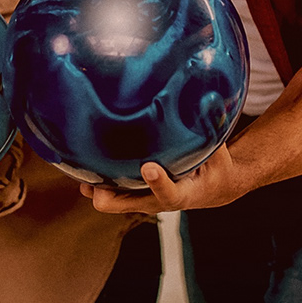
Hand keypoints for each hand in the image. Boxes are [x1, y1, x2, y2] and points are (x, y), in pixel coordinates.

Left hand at [82, 142, 247, 213]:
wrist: (214, 189)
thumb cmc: (216, 169)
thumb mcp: (220, 153)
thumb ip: (212, 128)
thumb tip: (209, 97)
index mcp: (187, 193)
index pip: (171, 194)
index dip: (159, 183)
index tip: (149, 167)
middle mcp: (163, 201)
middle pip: (133, 206)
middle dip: (113, 199)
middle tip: (94, 190)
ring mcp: (148, 200)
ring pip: (118, 202)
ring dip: (100, 191)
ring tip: (81, 175)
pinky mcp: (138, 194)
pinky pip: (115, 192)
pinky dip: (100, 183)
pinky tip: (82, 166)